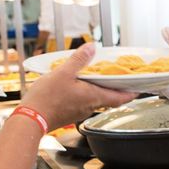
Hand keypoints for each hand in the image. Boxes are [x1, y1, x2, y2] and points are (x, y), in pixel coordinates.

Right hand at [21, 43, 137, 130]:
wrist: (29, 120)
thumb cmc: (47, 99)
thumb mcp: (63, 73)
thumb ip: (79, 60)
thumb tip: (92, 48)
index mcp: (94, 97)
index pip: (120, 97)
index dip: (131, 93)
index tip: (139, 88)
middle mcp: (90, 106)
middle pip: (109, 98)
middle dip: (116, 89)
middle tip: (121, 80)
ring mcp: (79, 112)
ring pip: (96, 100)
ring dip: (100, 90)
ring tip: (99, 79)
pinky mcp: (69, 114)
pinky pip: (83, 103)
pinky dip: (86, 94)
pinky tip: (79, 86)